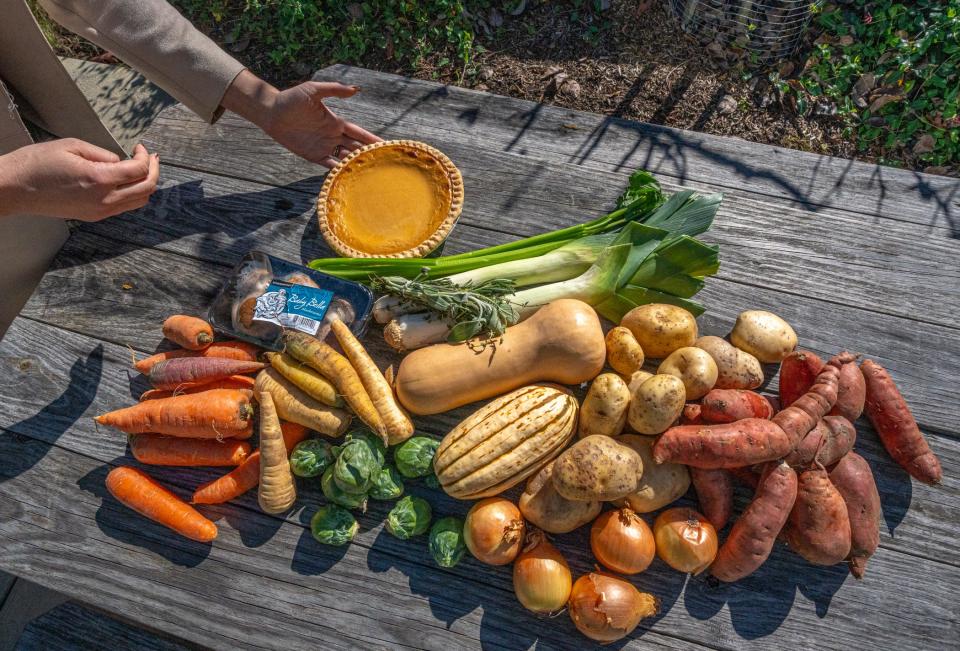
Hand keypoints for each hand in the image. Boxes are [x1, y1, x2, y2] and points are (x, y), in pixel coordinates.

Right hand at [0, 139, 158, 220]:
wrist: (15, 189)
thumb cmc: (38, 163)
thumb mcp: (72, 146)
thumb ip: (102, 154)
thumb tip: (121, 161)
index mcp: (100, 180)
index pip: (138, 171)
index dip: (144, 157)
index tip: (139, 147)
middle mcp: (104, 200)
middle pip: (146, 189)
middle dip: (153, 170)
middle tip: (150, 158)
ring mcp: (100, 211)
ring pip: (139, 201)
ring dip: (145, 184)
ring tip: (142, 169)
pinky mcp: (94, 216)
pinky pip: (124, 207)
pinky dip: (132, 194)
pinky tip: (126, 181)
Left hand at [223, 71, 380, 166]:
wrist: (271, 112)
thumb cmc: (291, 99)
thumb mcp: (313, 90)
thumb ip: (333, 90)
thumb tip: (355, 90)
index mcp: (336, 122)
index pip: (359, 133)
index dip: (372, 139)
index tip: (387, 145)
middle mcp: (333, 136)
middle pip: (356, 147)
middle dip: (369, 155)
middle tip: (385, 164)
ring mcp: (324, 147)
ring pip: (345, 158)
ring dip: (357, 165)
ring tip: (372, 174)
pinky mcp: (313, 156)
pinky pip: (329, 165)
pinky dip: (340, 171)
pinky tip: (351, 178)